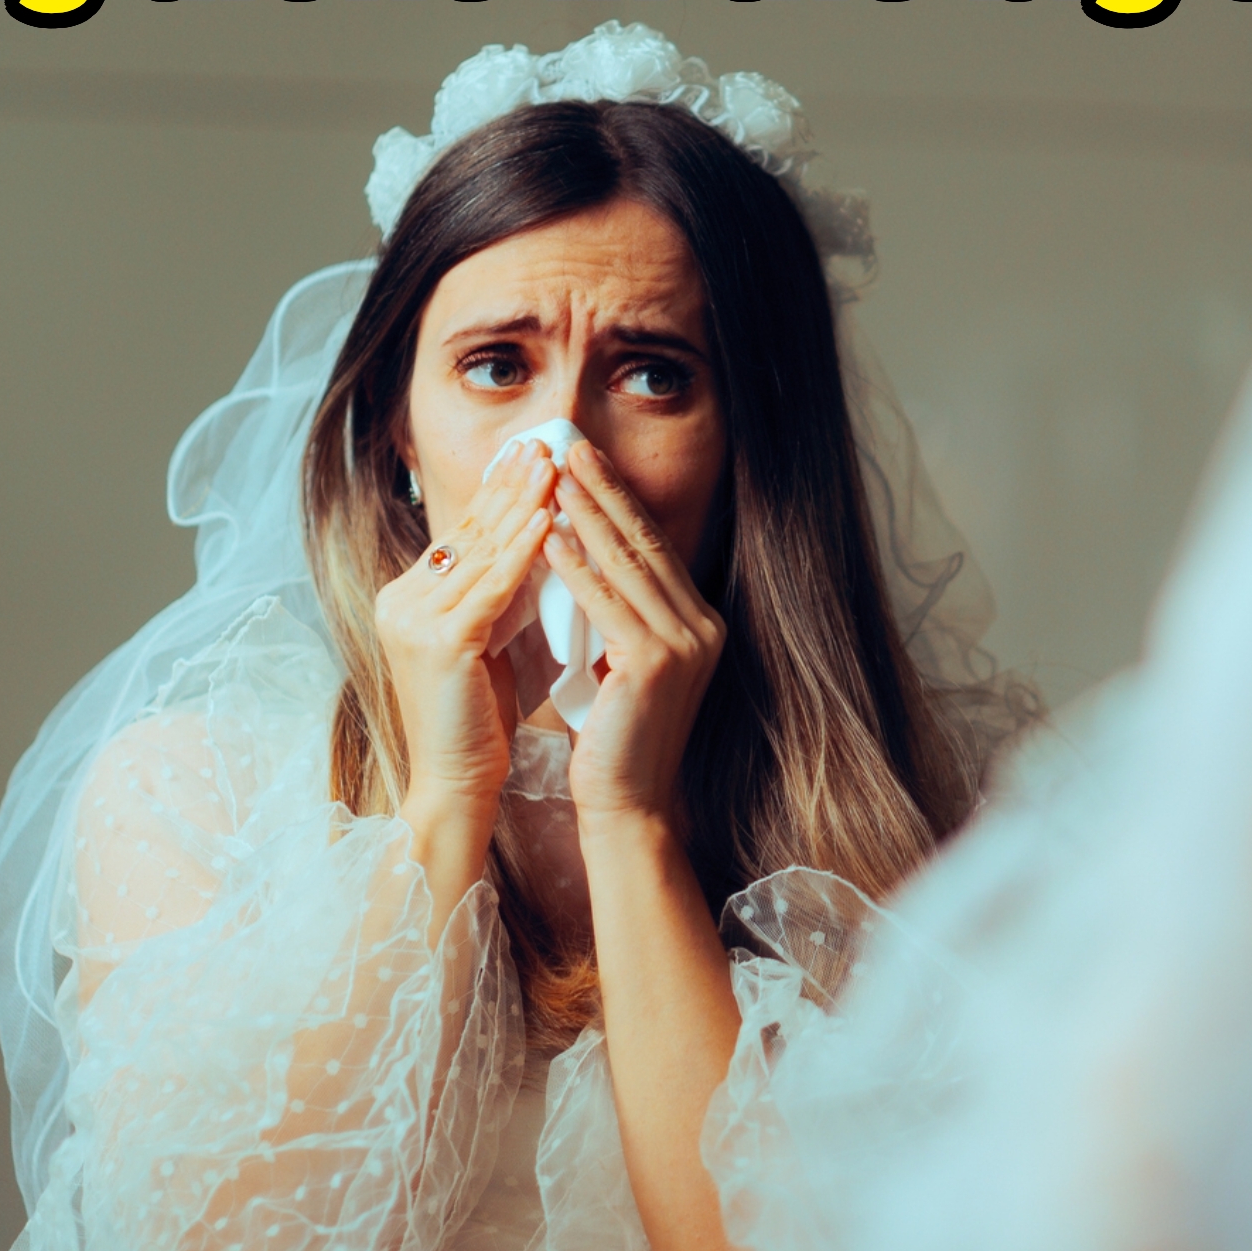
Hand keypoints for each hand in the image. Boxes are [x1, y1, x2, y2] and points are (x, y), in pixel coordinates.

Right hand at [371, 438, 557, 817]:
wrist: (455, 785)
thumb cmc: (481, 721)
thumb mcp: (491, 641)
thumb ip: (503, 595)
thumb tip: (544, 540)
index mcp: (408, 599)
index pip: (462, 535)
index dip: (497, 494)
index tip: (532, 456)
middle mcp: (401, 601)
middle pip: (468, 531)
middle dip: (510, 484)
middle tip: (545, 442)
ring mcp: (414, 619)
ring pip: (481, 550)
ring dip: (521, 503)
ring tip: (554, 465)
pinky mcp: (439, 641)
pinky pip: (491, 585)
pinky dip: (522, 550)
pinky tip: (548, 519)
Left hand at [542, 440, 727, 828]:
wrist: (626, 805)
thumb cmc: (611, 737)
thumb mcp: (615, 661)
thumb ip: (608, 613)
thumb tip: (570, 553)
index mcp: (695, 622)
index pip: (651, 547)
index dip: (617, 500)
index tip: (583, 460)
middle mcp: (701, 627)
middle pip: (645, 543)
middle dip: (604, 490)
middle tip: (568, 445)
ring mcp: (684, 644)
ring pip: (628, 565)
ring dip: (587, 515)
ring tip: (554, 476)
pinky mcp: (656, 664)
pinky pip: (608, 604)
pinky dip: (578, 567)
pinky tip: (551, 536)